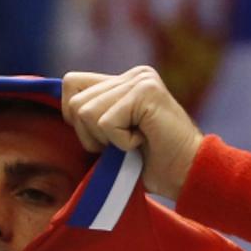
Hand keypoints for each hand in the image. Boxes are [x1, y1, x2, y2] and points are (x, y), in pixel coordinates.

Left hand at [62, 67, 203, 199]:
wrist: (187, 175)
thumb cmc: (150, 165)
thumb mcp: (112, 137)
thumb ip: (92, 117)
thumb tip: (63, 111)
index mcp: (124, 81)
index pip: (71, 83)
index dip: (74, 116)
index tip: (101, 138)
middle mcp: (133, 74)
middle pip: (75, 102)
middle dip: (90, 135)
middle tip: (122, 145)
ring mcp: (140, 80)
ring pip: (86, 113)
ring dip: (106, 140)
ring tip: (134, 143)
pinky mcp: (145, 92)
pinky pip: (106, 123)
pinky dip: (120, 143)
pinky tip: (143, 143)